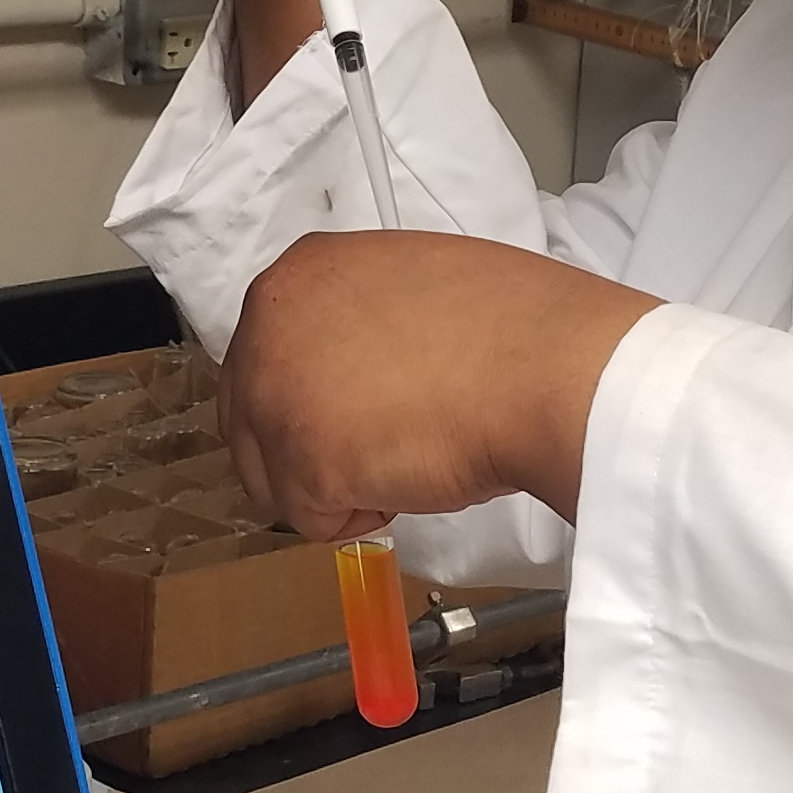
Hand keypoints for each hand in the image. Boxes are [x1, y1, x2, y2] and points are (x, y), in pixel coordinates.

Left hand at [221, 231, 660, 541]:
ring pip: (270, 477)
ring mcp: (276, 396)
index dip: (310, 399)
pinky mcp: (301, 464)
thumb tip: (351, 367)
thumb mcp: (410, 285)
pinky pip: (309, 520)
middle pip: (249, 419)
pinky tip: (406, 484)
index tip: (358, 414)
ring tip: (400, 464)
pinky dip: (356, 519)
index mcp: (301, 272)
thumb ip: (357, 315)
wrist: (544, 371)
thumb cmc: (507, 328)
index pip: (264, 357)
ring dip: (329, 486)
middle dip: (306, 448)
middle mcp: (268, 325)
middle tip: (378, 449)